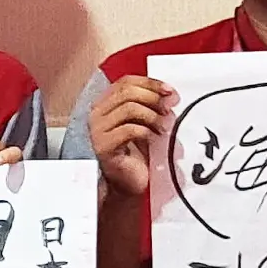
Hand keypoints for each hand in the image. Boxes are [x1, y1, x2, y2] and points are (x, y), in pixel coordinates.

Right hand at [84, 75, 170, 199]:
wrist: (128, 185)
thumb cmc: (136, 156)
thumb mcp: (143, 123)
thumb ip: (149, 106)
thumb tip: (169, 93)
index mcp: (105, 105)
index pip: (126, 82)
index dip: (150, 83)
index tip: (170, 91)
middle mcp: (96, 114)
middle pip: (127, 92)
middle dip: (154, 98)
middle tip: (170, 108)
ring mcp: (97, 130)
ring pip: (129, 108)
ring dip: (153, 116)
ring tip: (164, 127)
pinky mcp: (103, 147)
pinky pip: (129, 130)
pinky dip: (147, 132)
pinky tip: (154, 139)